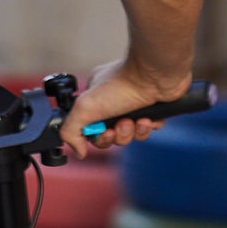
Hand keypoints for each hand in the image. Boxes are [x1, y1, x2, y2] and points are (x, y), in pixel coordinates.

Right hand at [59, 57, 190, 157]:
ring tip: (135, 120)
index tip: (103, 131)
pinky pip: (147, 129)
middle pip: (110, 134)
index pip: (89, 126)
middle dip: (117, 135)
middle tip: (121, 125)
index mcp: (95, 96)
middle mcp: (113, 99)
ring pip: (130, 134)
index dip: (97, 135)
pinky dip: (147, 126)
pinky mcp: (151, 108)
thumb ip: (71, 131)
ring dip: (132, 132)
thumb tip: (79, 151)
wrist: (155, 76)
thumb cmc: (122, 84)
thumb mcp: (85, 107)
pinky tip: (148, 118)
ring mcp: (133, 104)